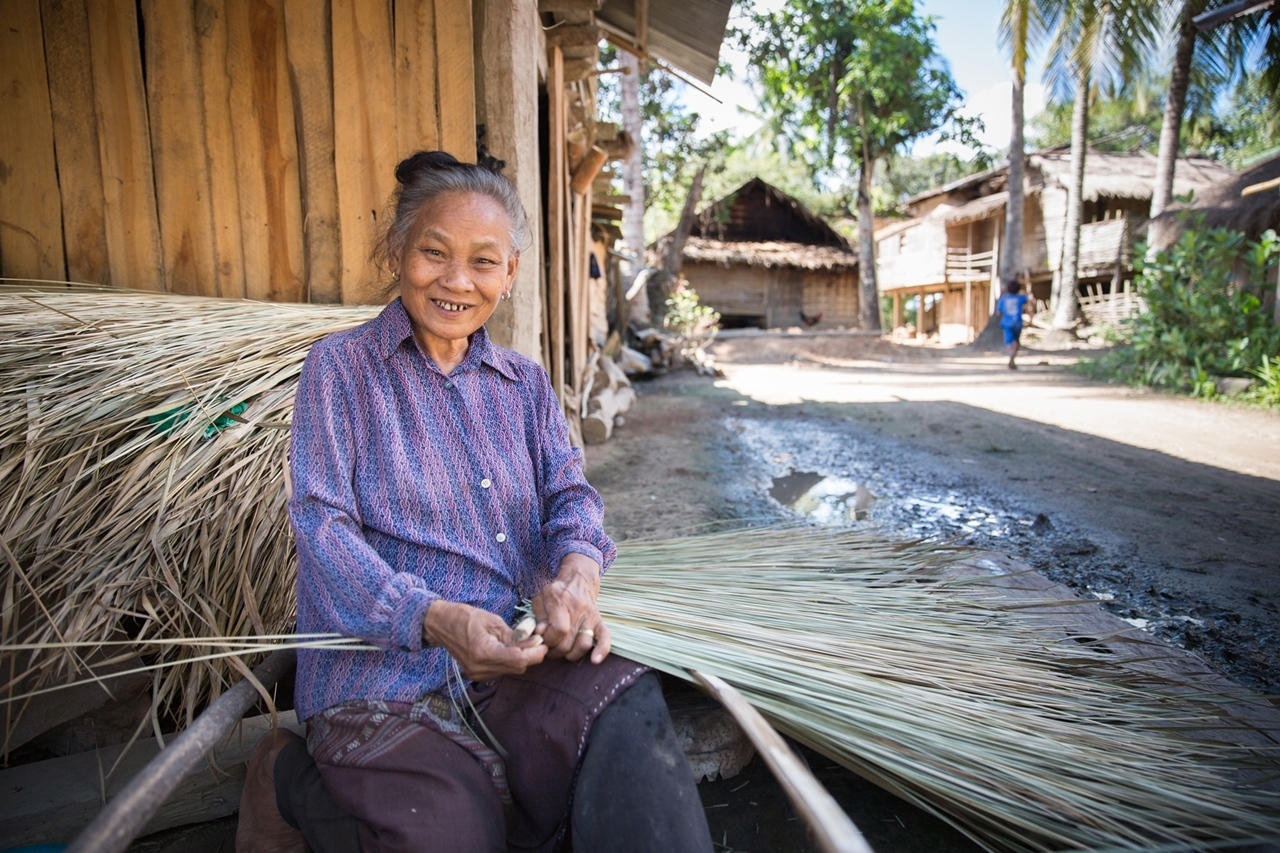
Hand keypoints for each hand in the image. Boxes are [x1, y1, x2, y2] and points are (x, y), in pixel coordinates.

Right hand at [423, 600, 546, 680]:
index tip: (543, 642)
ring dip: (521, 658)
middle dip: (531, 655)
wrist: (442, 625)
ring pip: (511, 671)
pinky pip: (502, 671)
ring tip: (522, 642)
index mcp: (483, 652)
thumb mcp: (493, 621)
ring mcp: (477, 674)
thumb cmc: (466, 617)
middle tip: (536, 640)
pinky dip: (510, 661)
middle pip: (517, 668)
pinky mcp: (477, 675)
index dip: (535, 653)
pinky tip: (509, 648)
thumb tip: (536, 642)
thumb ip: (515, 635)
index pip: (518, 660)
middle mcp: (480, 668)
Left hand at [531, 553, 610, 663]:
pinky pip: (605, 637)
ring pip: (583, 644)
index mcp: (561, 601)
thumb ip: (538, 616)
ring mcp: (590, 616)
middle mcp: (578, 609)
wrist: (578, 579)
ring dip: (571, 654)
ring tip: (563, 651)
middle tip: (550, 647)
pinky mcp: (599, 621)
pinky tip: (595, 660)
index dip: (549, 640)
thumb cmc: (556, 591)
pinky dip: (602, 651)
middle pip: (568, 642)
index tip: (543, 638)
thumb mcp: (541, 597)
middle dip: (555, 650)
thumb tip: (540, 633)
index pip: (558, 630)